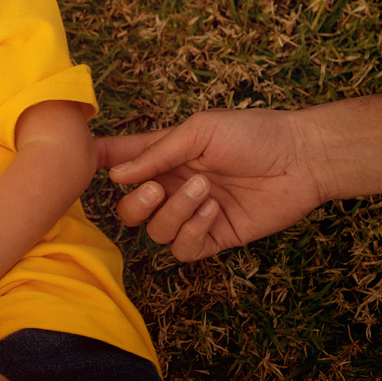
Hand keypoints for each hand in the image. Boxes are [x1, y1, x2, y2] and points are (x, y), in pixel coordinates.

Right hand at [97, 109, 328, 260]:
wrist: (302, 158)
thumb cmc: (252, 133)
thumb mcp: (200, 131)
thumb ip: (156, 152)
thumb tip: (115, 174)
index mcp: (163, 156)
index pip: (119, 161)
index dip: (96, 162)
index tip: (80, 161)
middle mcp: (172, 187)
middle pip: (128, 210)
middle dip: (136, 204)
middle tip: (158, 189)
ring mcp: (192, 215)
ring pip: (154, 232)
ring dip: (175, 213)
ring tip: (205, 191)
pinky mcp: (214, 238)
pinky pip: (182, 250)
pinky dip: (192, 232)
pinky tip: (213, 211)